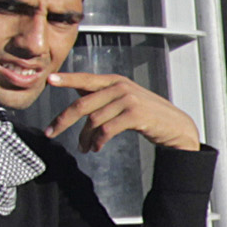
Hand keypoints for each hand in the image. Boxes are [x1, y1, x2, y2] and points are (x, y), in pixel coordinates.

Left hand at [44, 73, 202, 154]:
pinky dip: (98, 141)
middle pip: (82, 104)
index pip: (85, 79)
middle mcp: (120, 87)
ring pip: (93, 120)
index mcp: (115, 81)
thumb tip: (77, 91)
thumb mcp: (125, 99)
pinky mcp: (135, 115)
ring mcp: (128, 100)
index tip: (49, 80)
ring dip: (84, 137)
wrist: (177, 127)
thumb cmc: (150, 114)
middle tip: (51, 131)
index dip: (66, 79)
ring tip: (83, 147)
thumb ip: (103, 95)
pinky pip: (107, 130)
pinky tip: (96, 147)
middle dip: (63, 120)